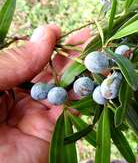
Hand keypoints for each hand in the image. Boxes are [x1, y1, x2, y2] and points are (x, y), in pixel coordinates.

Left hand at [0, 25, 90, 162]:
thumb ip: (13, 62)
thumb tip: (46, 35)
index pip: (27, 59)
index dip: (44, 44)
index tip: (59, 31)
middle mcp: (18, 98)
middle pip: (49, 71)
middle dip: (69, 55)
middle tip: (91, 39)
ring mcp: (36, 115)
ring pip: (64, 88)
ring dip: (82, 72)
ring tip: (100, 54)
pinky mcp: (52, 131)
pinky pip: (72, 108)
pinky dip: (86, 93)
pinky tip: (97, 78)